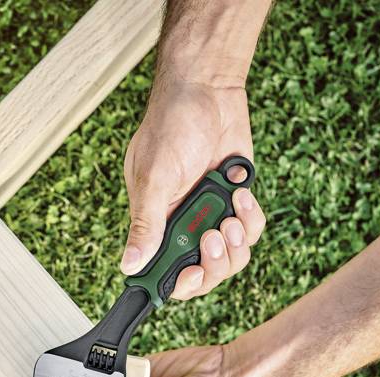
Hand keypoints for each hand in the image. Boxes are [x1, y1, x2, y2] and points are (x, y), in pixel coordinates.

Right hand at [122, 80, 265, 299]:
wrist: (208, 90)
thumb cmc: (170, 126)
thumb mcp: (154, 177)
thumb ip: (146, 224)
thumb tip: (128, 265)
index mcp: (155, 223)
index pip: (164, 272)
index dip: (181, 283)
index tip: (192, 273)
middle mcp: (182, 225)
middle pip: (204, 272)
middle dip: (215, 262)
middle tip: (214, 237)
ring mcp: (211, 215)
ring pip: (232, 257)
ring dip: (237, 242)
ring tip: (232, 214)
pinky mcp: (235, 202)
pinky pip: (251, 231)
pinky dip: (251, 218)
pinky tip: (241, 191)